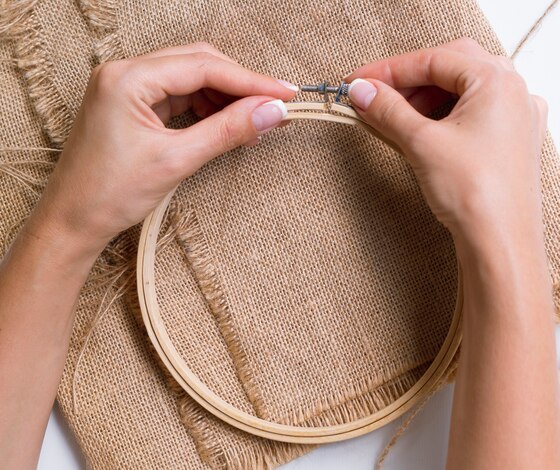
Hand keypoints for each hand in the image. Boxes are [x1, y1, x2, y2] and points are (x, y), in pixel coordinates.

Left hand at [28, 42, 296, 253]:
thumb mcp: (176, 161)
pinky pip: (177, 95)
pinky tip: (225, 121)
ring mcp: (125, 87)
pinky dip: (205, 106)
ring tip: (254, 119)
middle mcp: (124, 73)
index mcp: (128, 78)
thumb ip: (228, 131)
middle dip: (240, 83)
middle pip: (198, 62)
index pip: (204, 67)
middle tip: (276, 105)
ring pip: (189, 77)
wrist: (71, 223)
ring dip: (224, 95)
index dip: (251, 80)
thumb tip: (272, 112)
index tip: (286, 93)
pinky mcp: (129, 105)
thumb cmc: (110, 194)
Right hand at [344, 38, 547, 247]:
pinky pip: (475, 114)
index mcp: (498, 81)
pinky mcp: (513, 142)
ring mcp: (518, 118)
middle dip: (410, 80)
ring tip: (395, 116)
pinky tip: (423, 131)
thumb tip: (361, 91)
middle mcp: (515, 93)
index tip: (359, 81)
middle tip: (375, 96)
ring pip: (464, 91)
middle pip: (452, 68)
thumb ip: (388, 110)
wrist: (500, 244)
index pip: (434, 60)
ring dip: (426, 98)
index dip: (390, 70)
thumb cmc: (475, 193)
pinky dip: (445, 115)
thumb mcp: (421, 143)